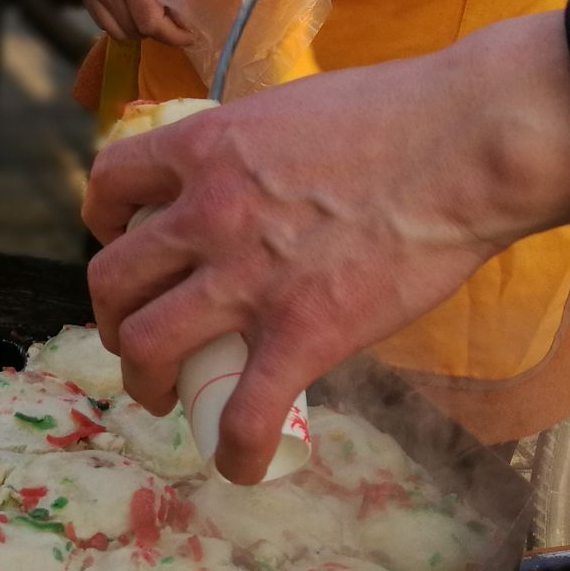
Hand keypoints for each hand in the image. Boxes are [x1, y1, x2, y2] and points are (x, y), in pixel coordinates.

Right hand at [74, 0, 192, 46]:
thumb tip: (186, 20)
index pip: (150, 24)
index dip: (172, 36)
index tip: (190, 37)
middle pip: (133, 30)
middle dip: (158, 31)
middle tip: (175, 21)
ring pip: (115, 30)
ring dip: (137, 28)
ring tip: (153, 13)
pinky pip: (100, 18)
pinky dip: (120, 20)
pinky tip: (133, 6)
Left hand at [82, 12, 569, 482]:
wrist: (466, 143)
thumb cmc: (403, 113)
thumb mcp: (293, 108)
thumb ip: (258, 147)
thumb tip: (257, 173)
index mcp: (206, 147)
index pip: (110, 182)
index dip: (103, 221)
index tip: (124, 241)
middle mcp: (208, 213)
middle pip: (111, 279)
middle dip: (111, 317)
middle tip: (137, 335)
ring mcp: (249, 279)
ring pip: (147, 346)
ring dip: (143, 380)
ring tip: (163, 395)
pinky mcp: (303, 334)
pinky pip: (245, 413)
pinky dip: (234, 450)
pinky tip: (240, 462)